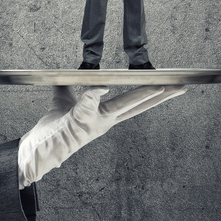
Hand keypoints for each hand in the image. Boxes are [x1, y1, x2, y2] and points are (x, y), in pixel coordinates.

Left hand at [17, 85, 187, 188]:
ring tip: (159, 87)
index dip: (152, 93)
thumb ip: (70, 86)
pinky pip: (88, 104)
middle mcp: (106, 120)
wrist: (40, 148)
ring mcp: (95, 122)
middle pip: (139, 105)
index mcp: (107, 115)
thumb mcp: (64, 101)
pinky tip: (102, 86)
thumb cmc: (55, 128)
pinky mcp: (80, 121)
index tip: (168, 85)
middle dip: (161, 96)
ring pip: (122, 106)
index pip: (135, 102)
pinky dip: (94, 95)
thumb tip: (70, 71)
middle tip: (180, 87)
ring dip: (140, 96)